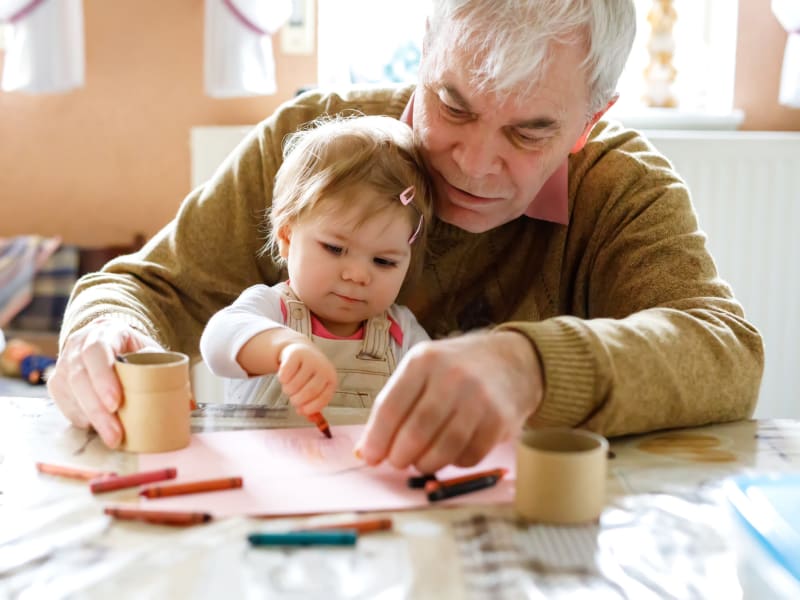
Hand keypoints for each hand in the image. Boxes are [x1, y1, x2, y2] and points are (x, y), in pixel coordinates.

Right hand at [47, 318, 162, 447]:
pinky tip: (97, 429)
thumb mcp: (151, 352)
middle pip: (80, 378)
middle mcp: (78, 346)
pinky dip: (81, 419)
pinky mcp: (58, 383)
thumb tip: (188, 404)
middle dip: (97, 410)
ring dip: (90, 419)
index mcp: (104, 332)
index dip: (103, 378)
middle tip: (116, 433)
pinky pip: (65, 404)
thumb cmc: (132, 350)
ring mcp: (64, 364)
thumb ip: (167, 372)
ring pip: (70, 393)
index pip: (97, 351)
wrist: (108, 340)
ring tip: (111, 438)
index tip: (116, 403)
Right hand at [278, 341, 337, 415]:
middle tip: (293, 400)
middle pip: (310, 391)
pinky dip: (282, 379)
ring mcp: (310, 360)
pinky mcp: (296, 354)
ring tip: (289, 387)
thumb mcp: (315, 389)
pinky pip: (285, 373)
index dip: (311, 407)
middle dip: (297, 400)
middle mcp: (323, 368)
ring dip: (288, 390)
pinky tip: (285, 376)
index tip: (301, 411)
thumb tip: (311, 420)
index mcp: (331, 379)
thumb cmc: (309, 375)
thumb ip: (313, 405)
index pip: (324, 398)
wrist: (301, 351)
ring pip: (295, 384)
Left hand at [355, 331, 543, 472]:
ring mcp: (479, 398)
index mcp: (423, 360)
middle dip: (399, 456)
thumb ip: (394, 405)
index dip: (376, 439)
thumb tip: (365, 450)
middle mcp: (451, 376)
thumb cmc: (455, 369)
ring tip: (420, 462)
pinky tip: (449, 454)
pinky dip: (453, 463)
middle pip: (416, 431)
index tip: (369, 457)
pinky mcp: (500, 420)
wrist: (510, 361)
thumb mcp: (421, 371)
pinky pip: (469, 456)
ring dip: (425, 464)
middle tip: (396, 462)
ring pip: (443, 448)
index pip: (390, 407)